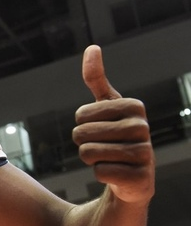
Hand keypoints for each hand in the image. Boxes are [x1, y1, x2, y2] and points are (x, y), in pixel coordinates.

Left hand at [72, 45, 154, 203]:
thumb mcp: (107, 107)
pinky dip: (100, 174)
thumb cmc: (116, 135)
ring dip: (91, 159)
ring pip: (88, 153)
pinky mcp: (141, 177)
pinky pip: (99, 172)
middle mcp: (143, 127)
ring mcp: (144, 153)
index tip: (100, 127)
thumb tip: (92, 47)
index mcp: (134, 106)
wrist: (133, 175)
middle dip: (83, 143)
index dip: (82, 124)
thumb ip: (97, 79)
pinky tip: (116, 173)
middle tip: (102, 146)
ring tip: (110, 158)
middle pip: (81, 134)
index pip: (81, 114)